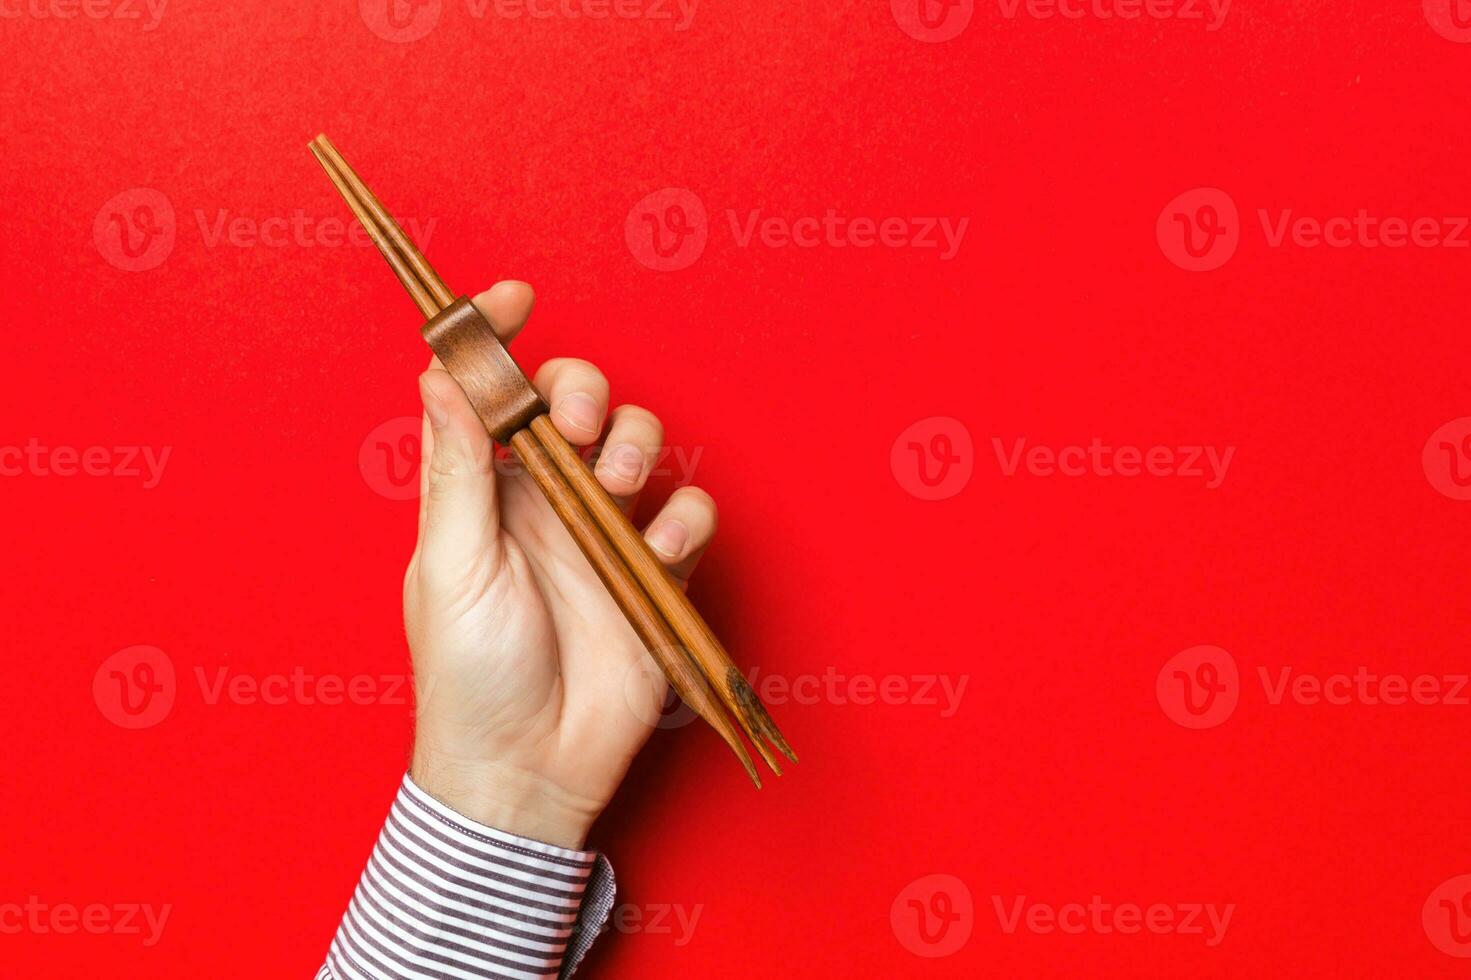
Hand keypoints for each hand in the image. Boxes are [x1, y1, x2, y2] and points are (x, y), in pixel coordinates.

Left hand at [404, 280, 718, 848]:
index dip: (501, 340)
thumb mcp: (451, 564)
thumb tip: (436, 373)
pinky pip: (688, 514)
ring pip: (640, 445)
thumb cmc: (470, 674)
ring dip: (639, 444)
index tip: (516, 298)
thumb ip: (455, 468)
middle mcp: (545, 501)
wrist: (528, 769)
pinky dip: (682, 517)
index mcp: (483, 492)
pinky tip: (658, 549)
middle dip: (586, 393)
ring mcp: (603, 534)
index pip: (491, 396)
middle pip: (576, 404)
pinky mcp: (655, 573)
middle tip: (580, 428)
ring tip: (621, 484)